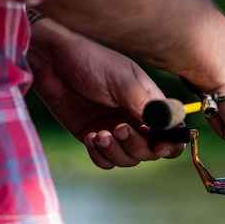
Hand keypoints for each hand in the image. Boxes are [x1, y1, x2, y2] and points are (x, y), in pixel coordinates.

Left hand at [28, 19, 185, 168]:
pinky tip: (89, 137)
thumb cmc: (90, 62)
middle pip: (150, 151)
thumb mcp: (121, 81)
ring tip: (99, 134)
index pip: (172, 131)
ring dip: (115, 152)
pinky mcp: (94, 137)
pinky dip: (99, 155)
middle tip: (119, 129)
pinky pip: (105, 161)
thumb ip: (146, 105)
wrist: (52, 62)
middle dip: (136, 146)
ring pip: (128, 160)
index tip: (159, 147)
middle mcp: (137, 120)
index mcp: (151, 104)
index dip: (171, 144)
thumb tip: (169, 123)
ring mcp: (115, 131)